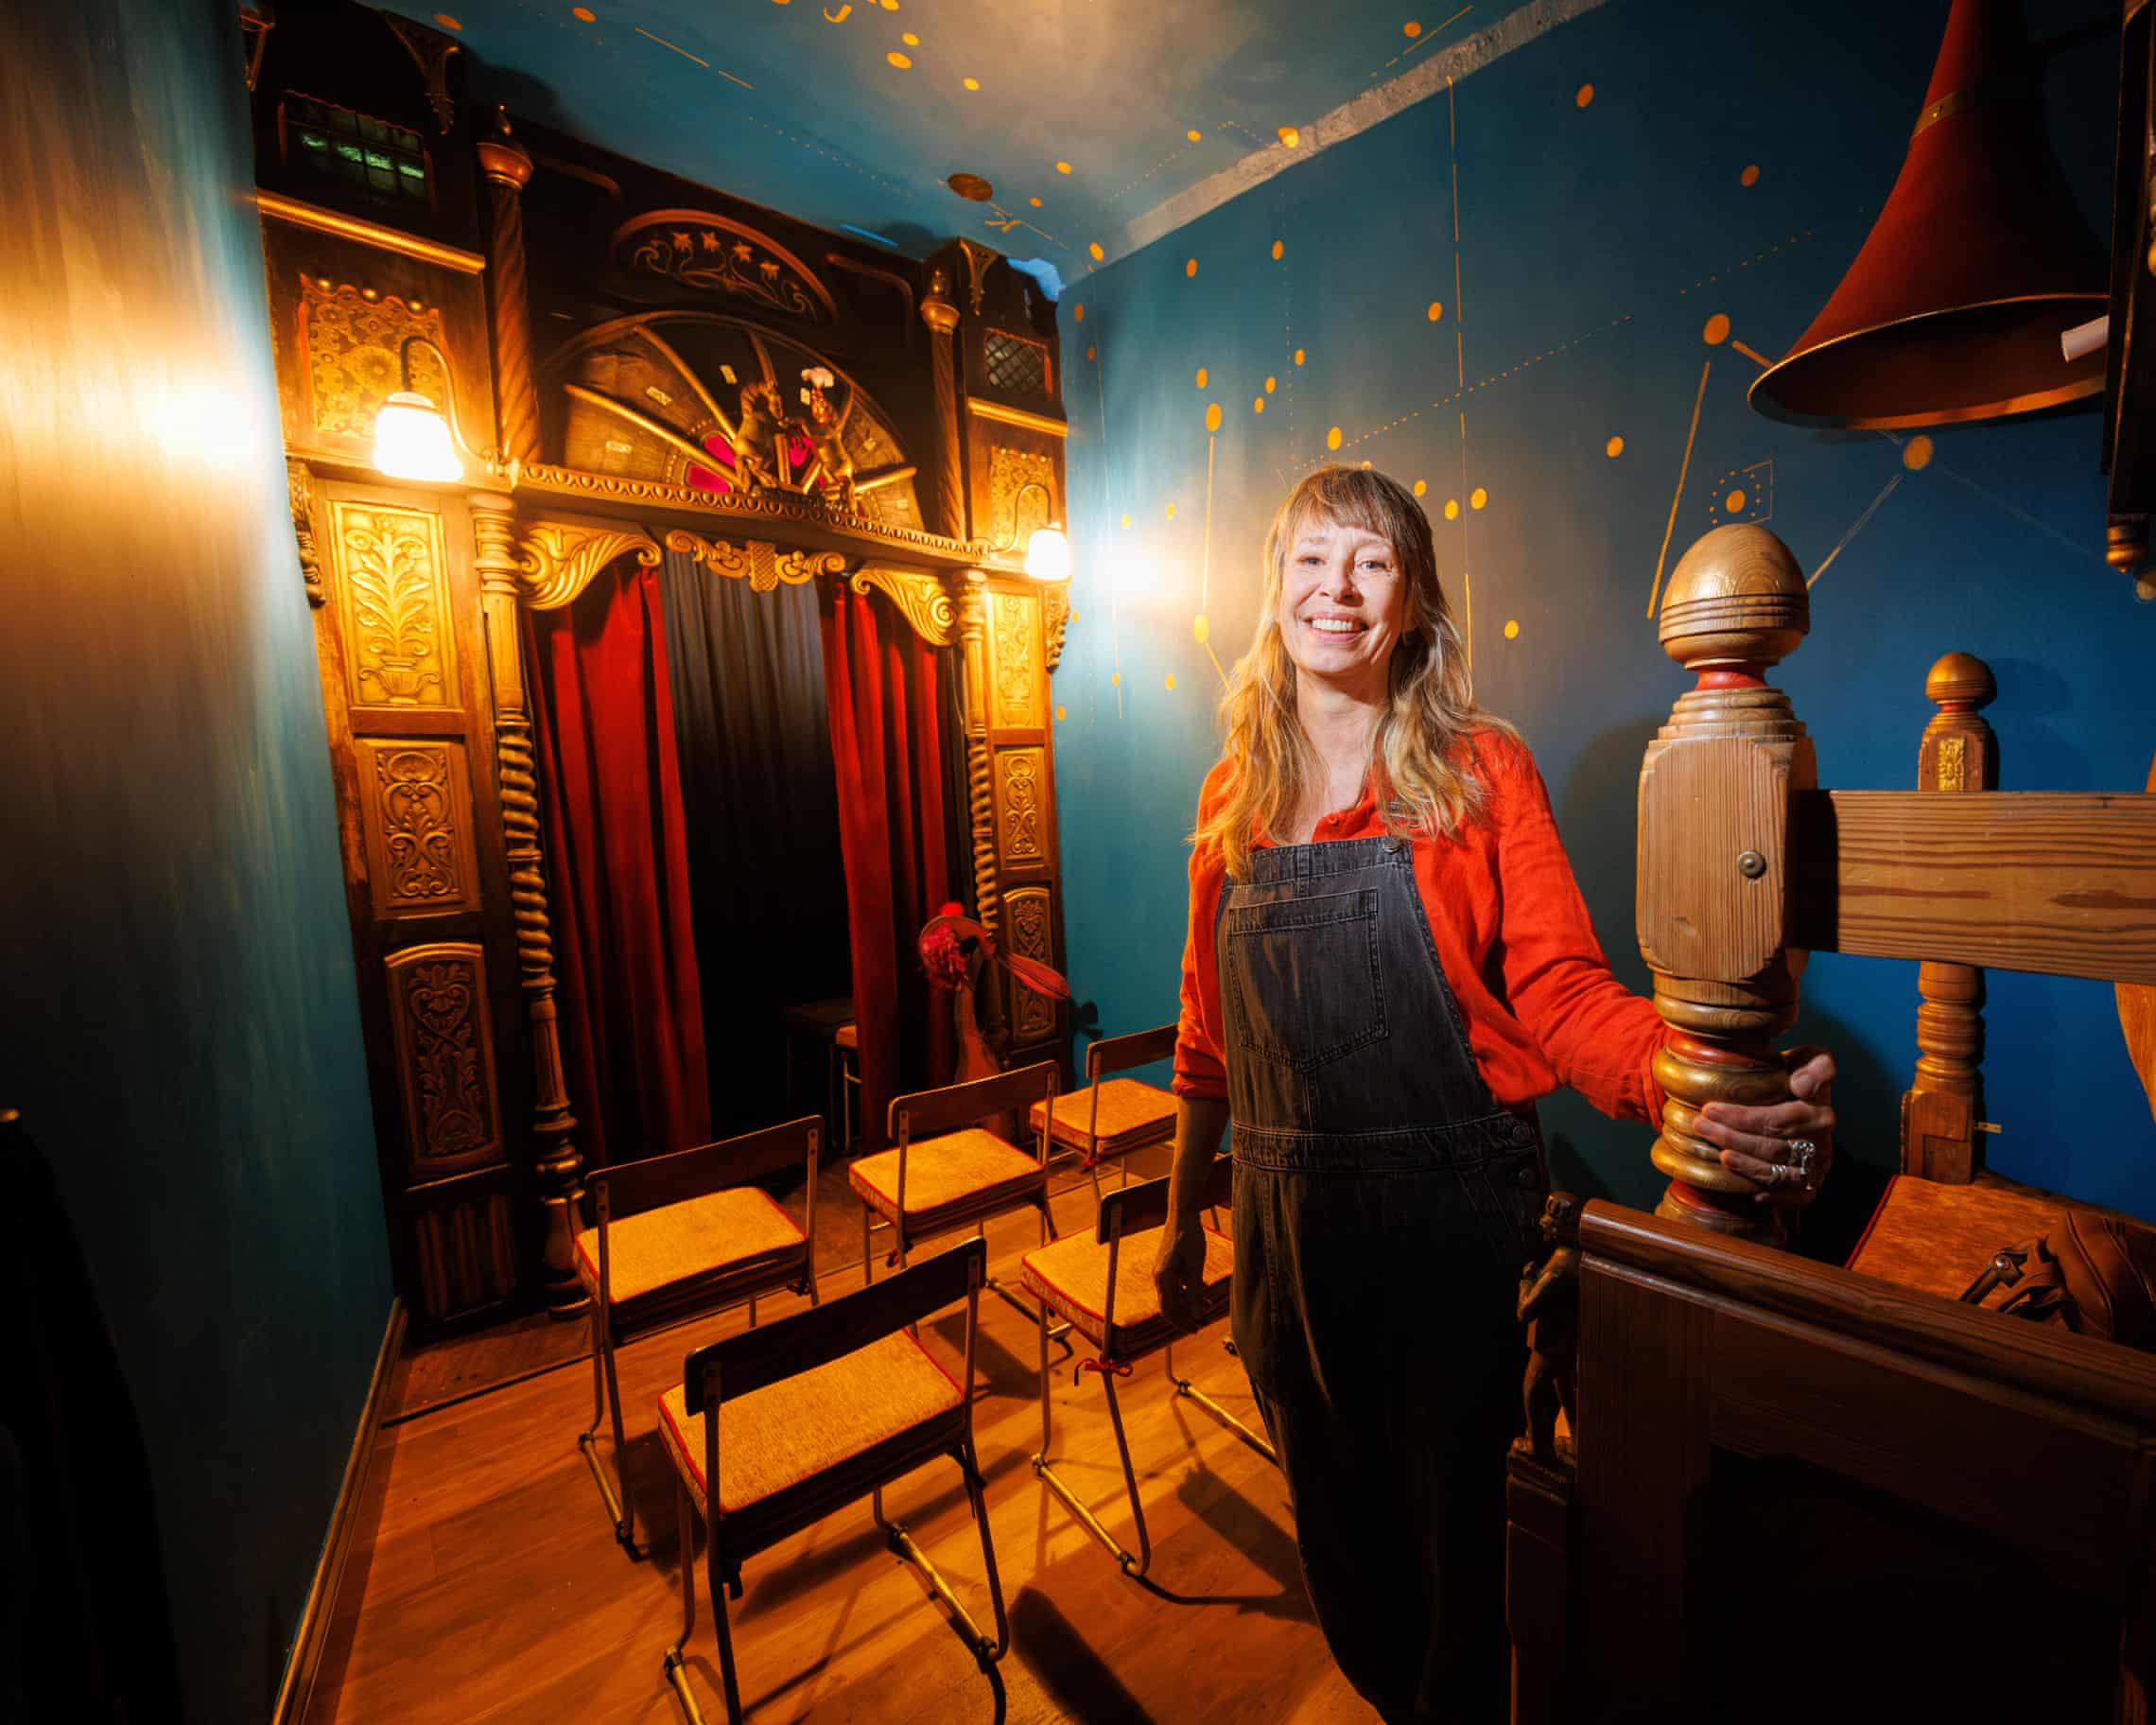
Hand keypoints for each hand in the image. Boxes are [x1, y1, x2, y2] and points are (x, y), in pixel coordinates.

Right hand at [1152, 1213, 1209, 1331]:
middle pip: (1169, 1306)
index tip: (1196, 1329)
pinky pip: (1175, 1287)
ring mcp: (1162, 1272)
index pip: (1168, 1309)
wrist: (1182, 1215)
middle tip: (1202, 1325)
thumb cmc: (1190, 1237)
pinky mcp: (1168, 1267)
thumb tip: (1197, 1315)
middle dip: (1185, 1317)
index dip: (1181, 1322)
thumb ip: (1195, 1291)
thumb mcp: (1196, 1265)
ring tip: (1207, 1309)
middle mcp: (1159, 1277)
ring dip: (1188, 1305)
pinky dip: (1187, 1294)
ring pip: (1173, 1297)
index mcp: (1163, 1277)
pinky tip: (1203, 1295)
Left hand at [1693, 1046, 1835, 1206]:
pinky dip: (1776, 1196)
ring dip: (1746, 1166)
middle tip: (1700, 1125)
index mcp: (1820, 1107)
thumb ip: (1815, 1064)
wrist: (1806, 1103)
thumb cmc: (1796, 1076)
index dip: (1743, 1117)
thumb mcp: (1808, 1059)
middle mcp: (1822, 1138)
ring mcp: (1818, 1163)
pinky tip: (1751, 1193)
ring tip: (1719, 1154)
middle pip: (1773, 1145)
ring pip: (1780, 1172)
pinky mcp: (1814, 1183)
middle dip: (1731, 1136)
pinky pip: (1798, 1197)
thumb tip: (1801, 1085)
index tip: (1709, 1108)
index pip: (1780, 1118)